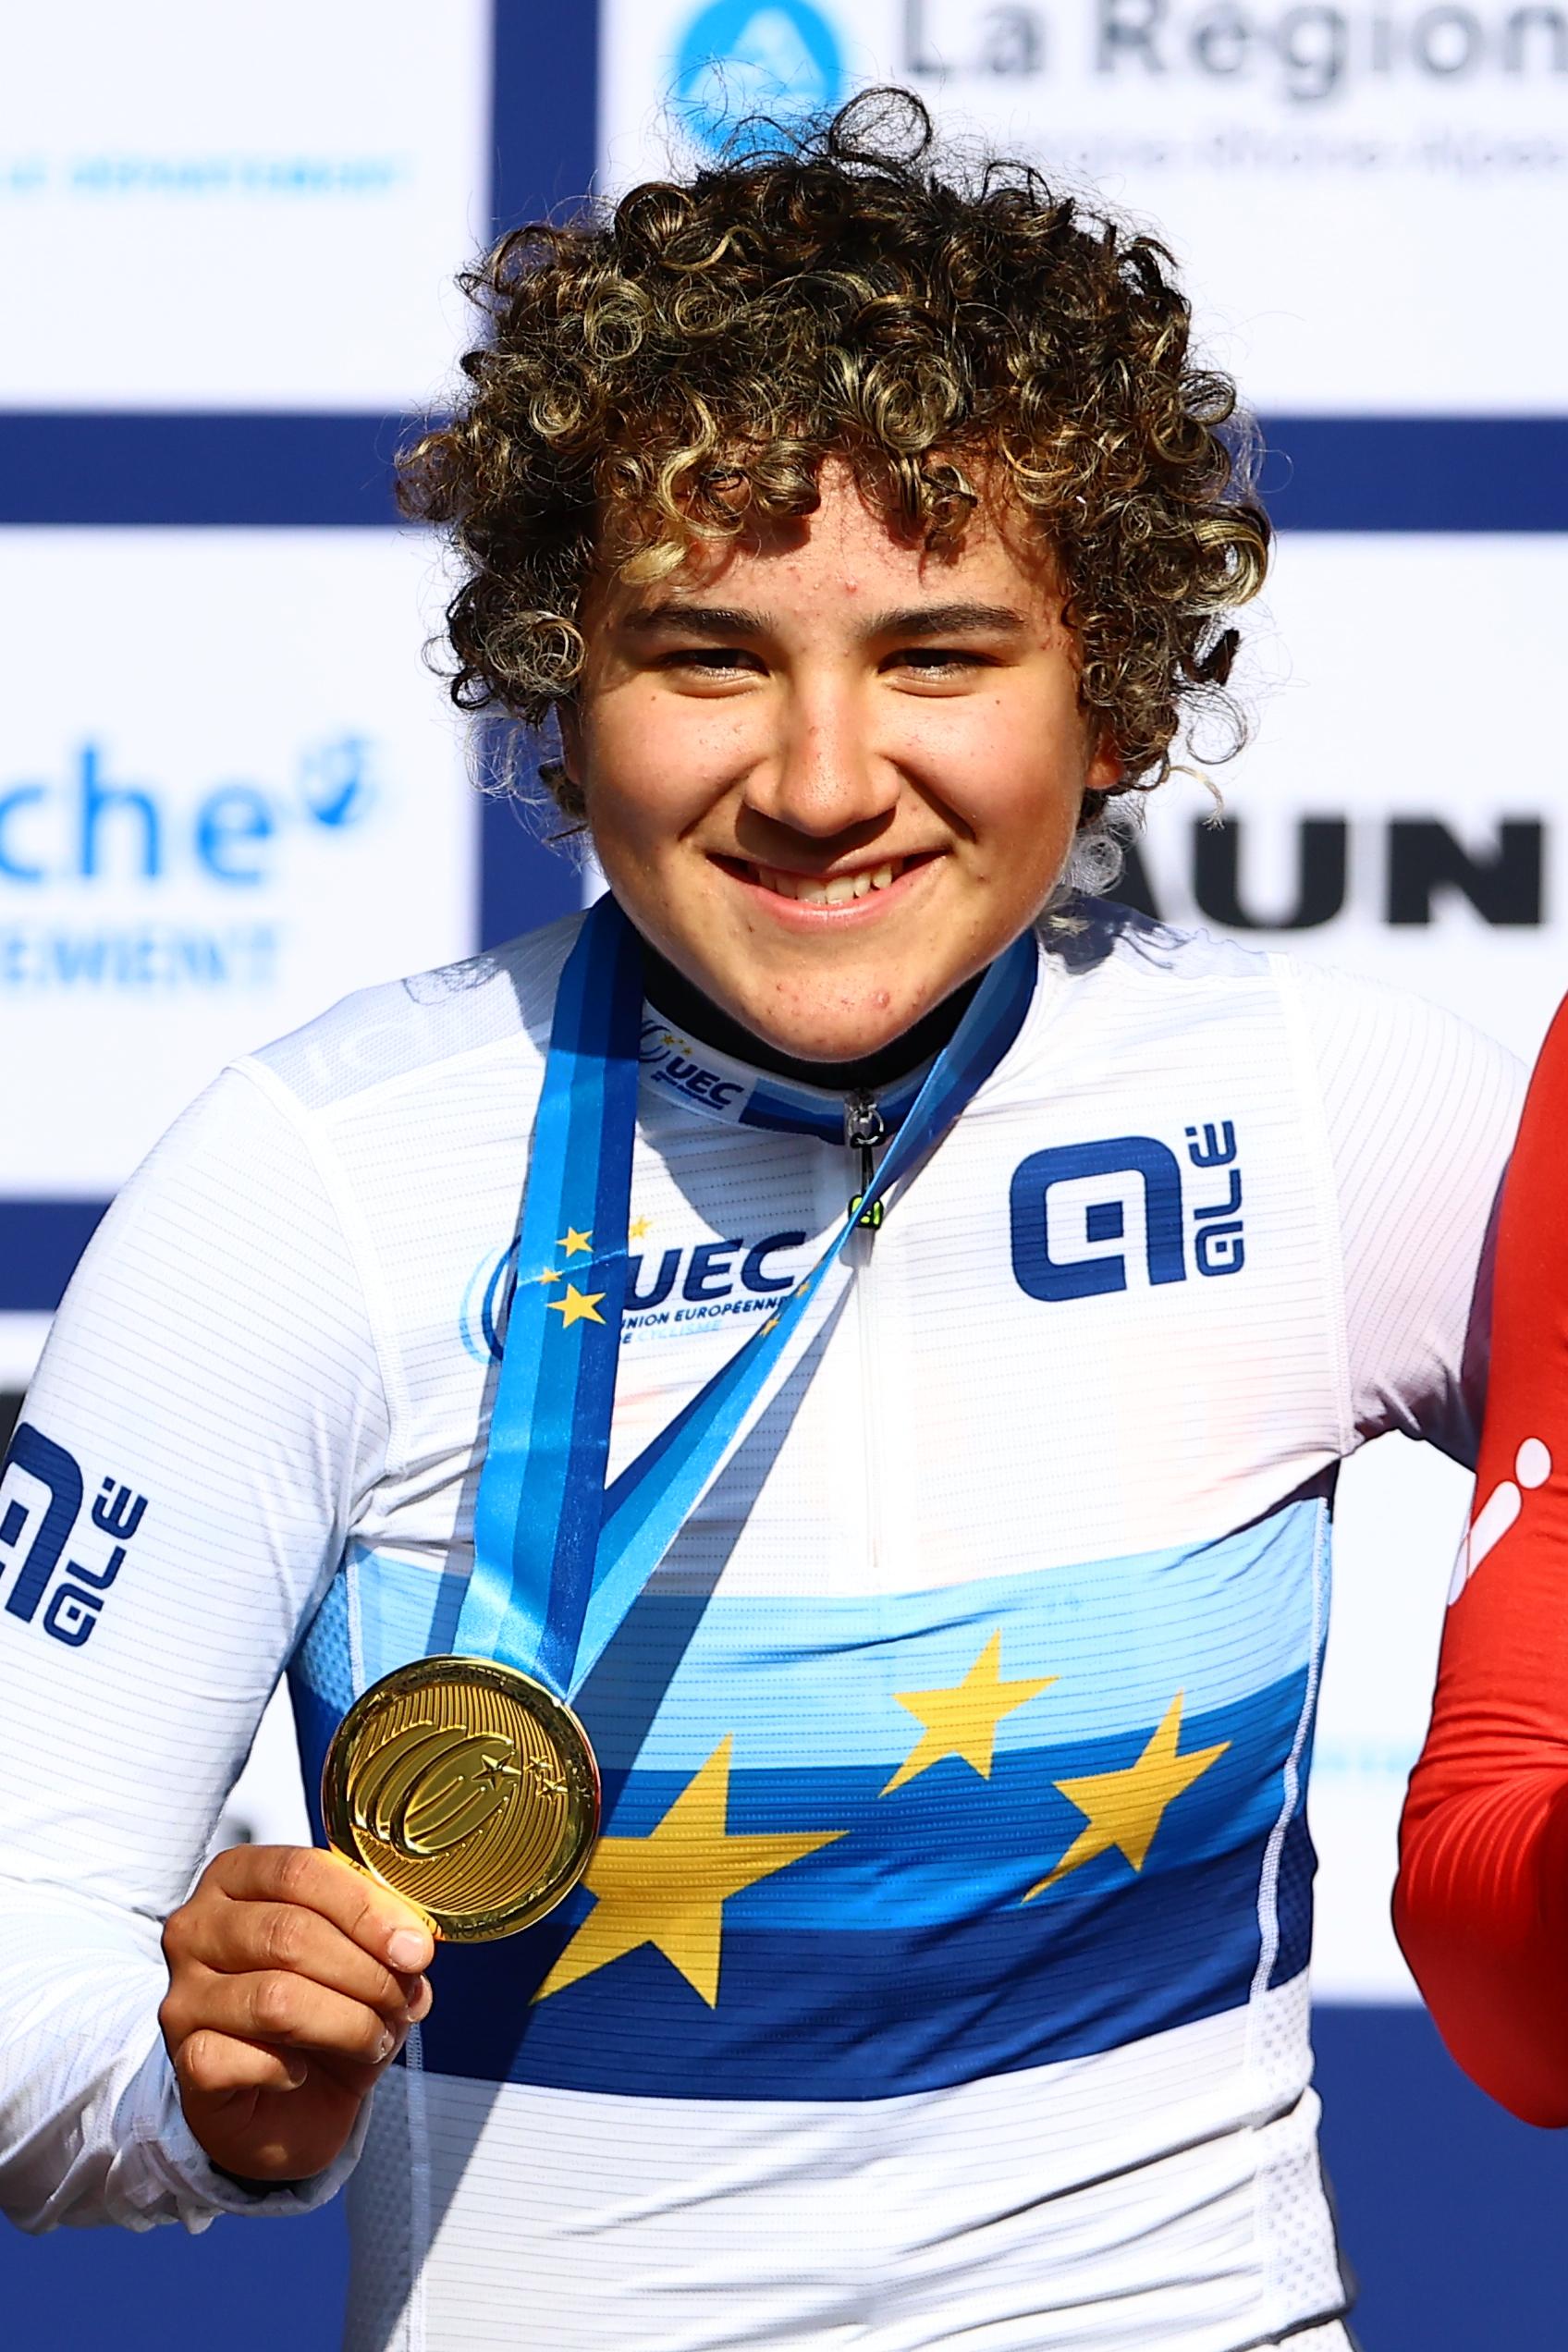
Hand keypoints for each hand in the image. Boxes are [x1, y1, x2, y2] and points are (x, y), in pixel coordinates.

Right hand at [159, 1845, 434, 2184]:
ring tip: (372, 2038)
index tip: (415, 1949)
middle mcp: (198, 1928)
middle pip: (288, 1932)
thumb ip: (384, 1939)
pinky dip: (285, 2070)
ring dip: (345, 2023)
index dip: (366, 1909)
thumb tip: (412, 1947)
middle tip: (401, 2002)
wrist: (289, 2109)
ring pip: (273, 1998)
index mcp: (239, 1877)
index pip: (300, 1871)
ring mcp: (183, 1995)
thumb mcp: (365, 1961)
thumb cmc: (325, 2017)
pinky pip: (237, 2058)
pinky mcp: (182, 2060)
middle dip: (365, 1972)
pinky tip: (300, 2073)